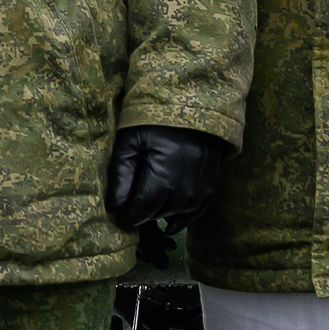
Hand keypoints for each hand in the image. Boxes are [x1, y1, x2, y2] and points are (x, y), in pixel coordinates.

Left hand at [106, 126, 229, 234]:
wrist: (191, 105)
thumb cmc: (154, 121)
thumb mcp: (130, 141)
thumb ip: (121, 175)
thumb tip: (114, 208)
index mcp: (166, 171)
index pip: (145, 206)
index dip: (130, 215)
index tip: (118, 217)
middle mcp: (188, 184)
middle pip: (161, 211)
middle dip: (143, 215)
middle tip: (129, 212)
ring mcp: (205, 186)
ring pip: (178, 213)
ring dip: (160, 215)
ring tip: (146, 212)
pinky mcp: (214, 185)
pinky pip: (197, 211)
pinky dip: (182, 219)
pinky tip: (169, 224)